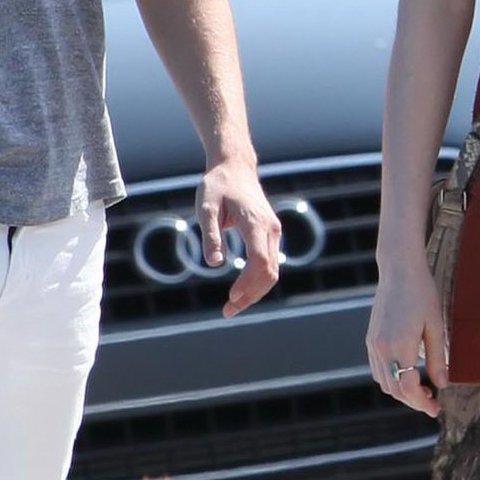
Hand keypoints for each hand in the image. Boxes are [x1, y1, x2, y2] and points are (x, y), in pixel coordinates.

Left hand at [198, 155, 280, 313]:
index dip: (248, 283)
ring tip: (232, 307)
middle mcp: (271, 229)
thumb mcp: (205, 207)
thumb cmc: (217, 186)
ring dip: (255, 293)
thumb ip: (210, 234)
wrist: (235, 167)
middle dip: (250, 295)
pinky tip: (241, 292)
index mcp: (256, 222)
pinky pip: (269, 264)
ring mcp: (274, 233)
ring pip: (272, 271)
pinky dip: (257, 282)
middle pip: (269, 272)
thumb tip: (214, 263)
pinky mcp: (270, 235)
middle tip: (227, 311)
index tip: (231, 297)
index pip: (259, 260)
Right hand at [367, 253, 444, 418]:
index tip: (435, 409)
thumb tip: (442, 384)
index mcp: (400, 345)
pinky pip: (378, 369)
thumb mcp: (436, 326)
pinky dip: (391, 379)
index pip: (407, 387)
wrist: (399, 270)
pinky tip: (408, 373)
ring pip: (383, 382)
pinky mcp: (371, 339)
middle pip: (393, 389)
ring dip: (401, 391)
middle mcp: (382, 348)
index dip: (421, 403)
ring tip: (422, 389)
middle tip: (433, 403)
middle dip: (412, 400)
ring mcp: (373, 344)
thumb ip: (438, 358)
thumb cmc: (422, 294)